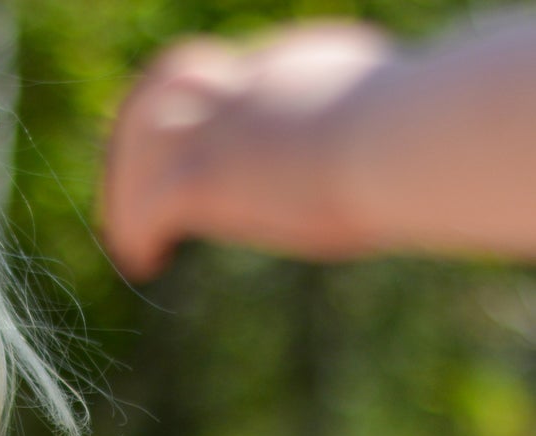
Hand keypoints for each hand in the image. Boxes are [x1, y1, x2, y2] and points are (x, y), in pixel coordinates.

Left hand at [103, 22, 395, 278]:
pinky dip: (134, 233)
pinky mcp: (201, 177)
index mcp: (297, 60)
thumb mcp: (400, 120)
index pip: (233, 71)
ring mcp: (219, 128)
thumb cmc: (422, 146)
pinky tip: (145, 262)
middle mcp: (247, 81)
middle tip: (131, 179)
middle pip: (170, 80)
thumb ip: (376, 127)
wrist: (403, 142)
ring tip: (127, 235)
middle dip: (140, 126)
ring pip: (139, 140)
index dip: (210, 110)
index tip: (206, 149)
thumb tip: (397, 158)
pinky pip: (144, 205)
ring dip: (125, 186)